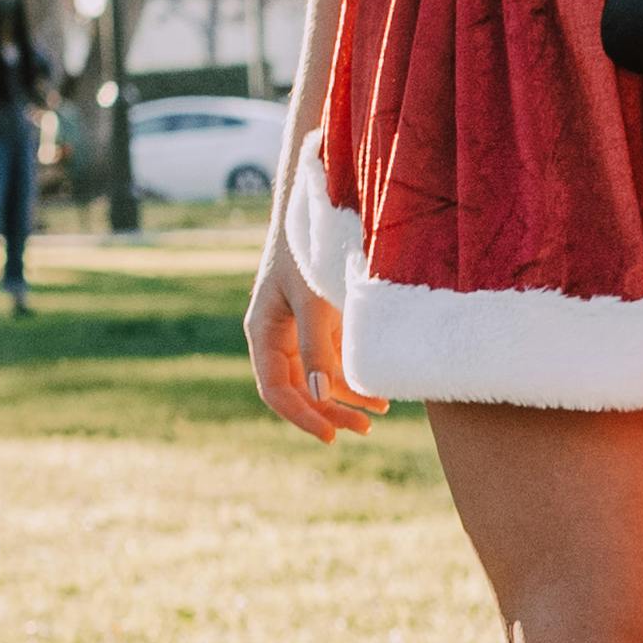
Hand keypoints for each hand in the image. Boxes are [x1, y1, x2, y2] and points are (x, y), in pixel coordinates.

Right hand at [248, 235, 381, 443]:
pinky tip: (378, 389)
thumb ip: (316, 345)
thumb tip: (321, 394)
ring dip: (346, 397)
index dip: (301, 416)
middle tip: (363, 430)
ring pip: (318, 377)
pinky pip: (333, 358)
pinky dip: (353, 374)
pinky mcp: (321, 321)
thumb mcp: (313, 298)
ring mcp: (299, 330)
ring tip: (379, 413)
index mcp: (263, 332)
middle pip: (298, 388)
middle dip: (329, 411)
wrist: (319, 205)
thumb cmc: (308, 249)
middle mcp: (278, 336)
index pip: (276, 389)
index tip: (329, 436)